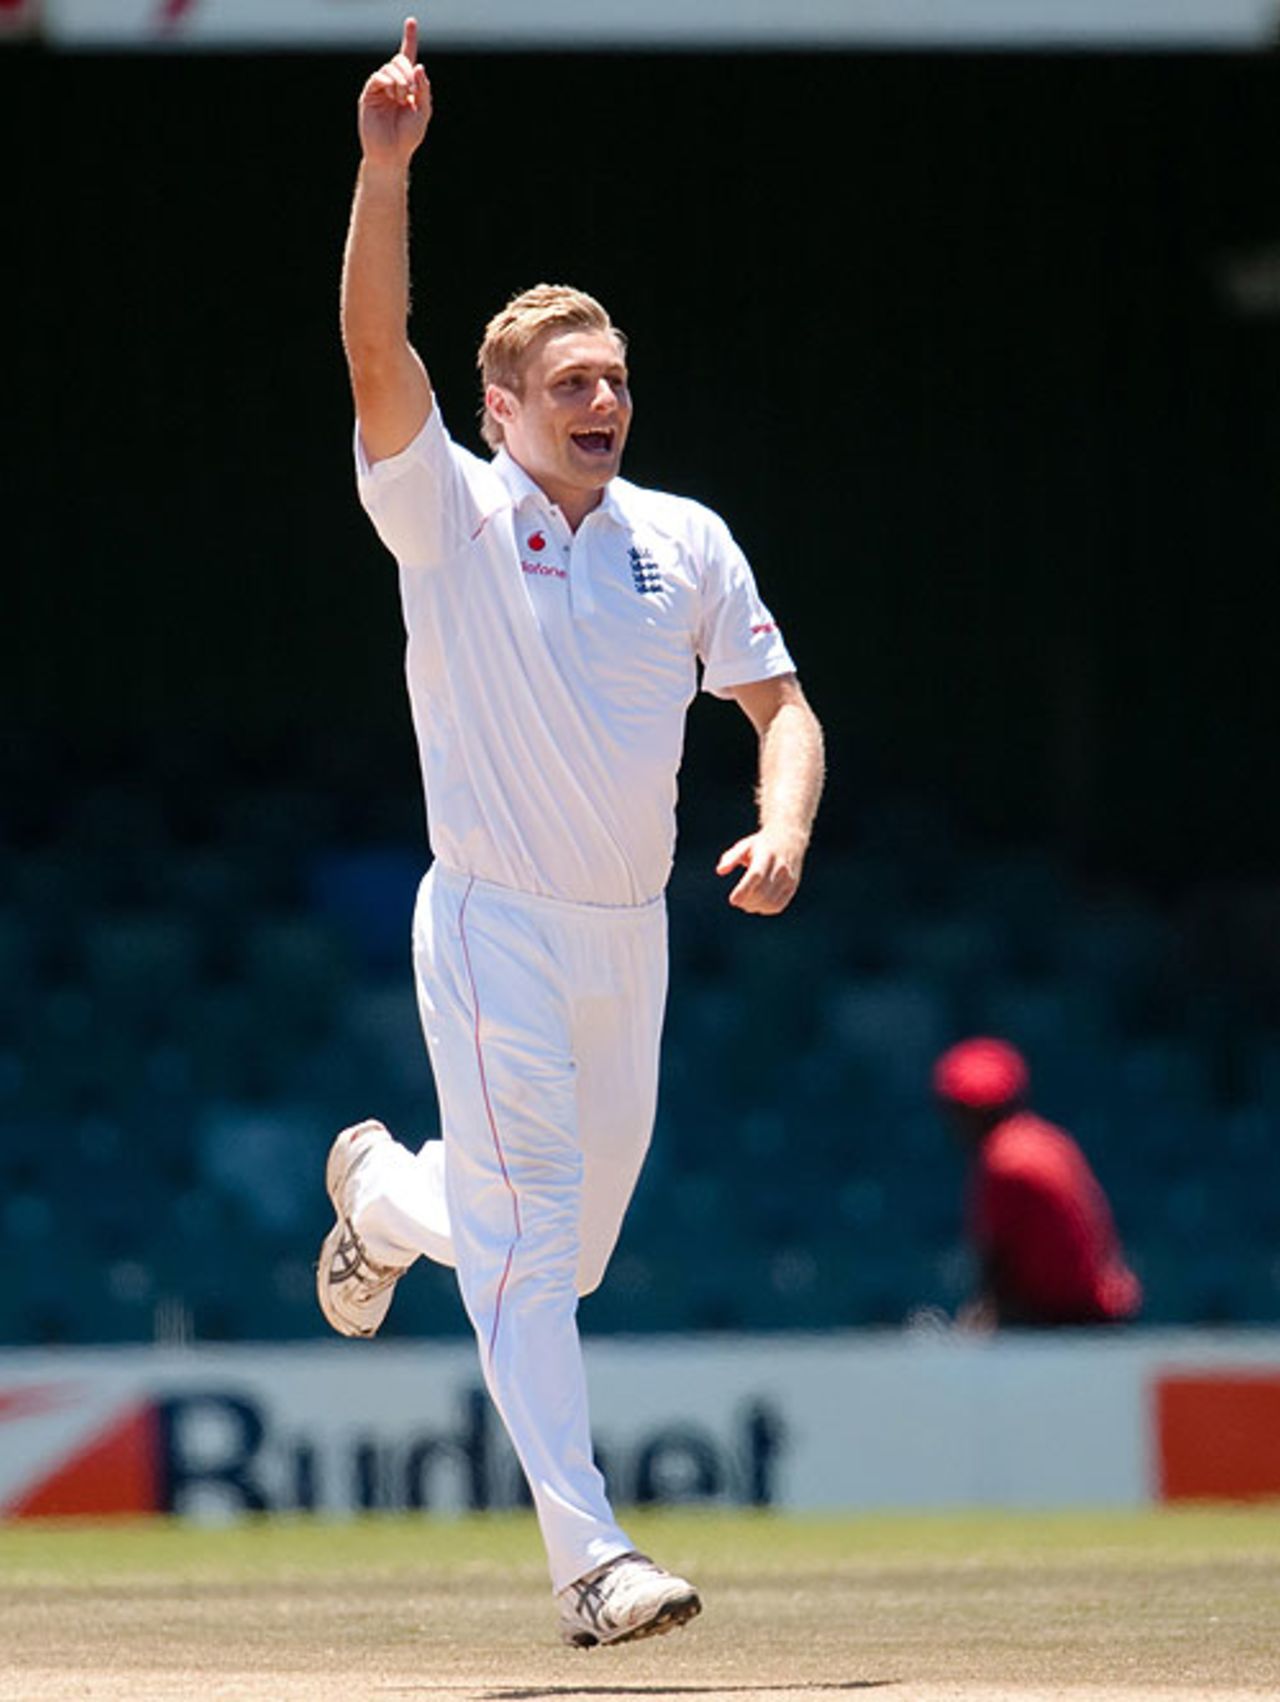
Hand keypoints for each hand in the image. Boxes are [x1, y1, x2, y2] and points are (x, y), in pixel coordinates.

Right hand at [359, 17, 431, 167]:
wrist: (392, 154)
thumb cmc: (408, 136)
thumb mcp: (423, 111)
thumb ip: (424, 90)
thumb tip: (418, 66)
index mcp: (407, 85)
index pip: (407, 58)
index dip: (409, 39)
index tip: (411, 21)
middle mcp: (392, 83)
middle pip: (400, 60)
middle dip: (409, 71)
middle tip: (412, 91)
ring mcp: (379, 88)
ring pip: (390, 67)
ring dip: (401, 80)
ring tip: (403, 99)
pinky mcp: (369, 94)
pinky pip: (378, 77)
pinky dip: (390, 82)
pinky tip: (394, 95)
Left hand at [715, 826, 805, 915]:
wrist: (789, 840)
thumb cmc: (761, 845)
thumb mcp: (745, 845)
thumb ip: (731, 857)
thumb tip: (720, 871)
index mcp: (766, 855)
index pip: (756, 875)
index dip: (744, 890)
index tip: (733, 900)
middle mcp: (780, 867)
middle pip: (761, 892)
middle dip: (746, 901)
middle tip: (737, 901)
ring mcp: (789, 878)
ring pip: (769, 902)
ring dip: (754, 907)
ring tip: (745, 903)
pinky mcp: (792, 887)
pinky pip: (777, 906)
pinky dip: (764, 909)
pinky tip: (757, 904)